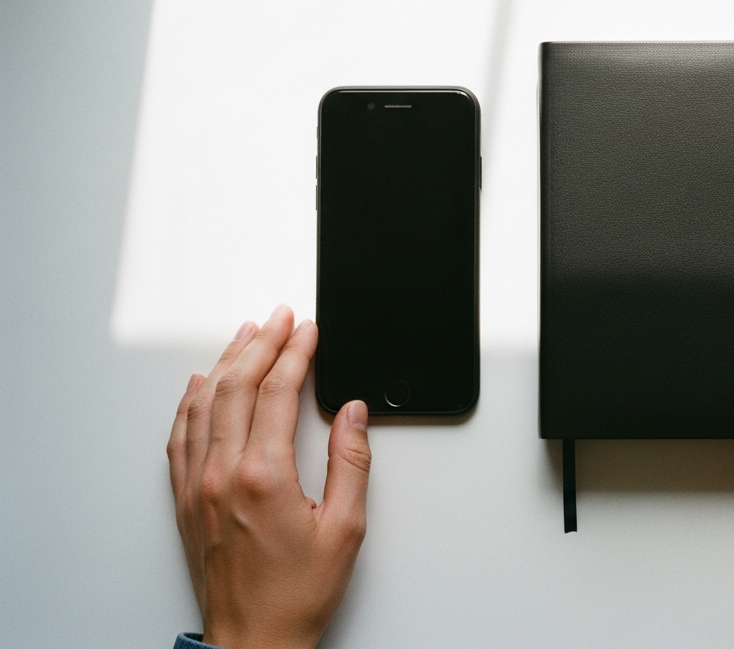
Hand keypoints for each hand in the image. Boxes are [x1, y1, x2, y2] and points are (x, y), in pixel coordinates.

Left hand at [167, 306, 371, 648]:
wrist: (254, 639)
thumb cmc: (296, 594)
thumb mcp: (345, 529)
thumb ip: (351, 464)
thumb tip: (352, 415)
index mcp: (264, 477)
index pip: (278, 393)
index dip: (295, 353)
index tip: (308, 330)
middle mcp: (222, 474)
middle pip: (236, 387)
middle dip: (260, 343)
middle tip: (280, 317)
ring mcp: (197, 485)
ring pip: (204, 404)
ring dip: (226, 362)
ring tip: (245, 334)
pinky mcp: (186, 499)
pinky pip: (180, 435)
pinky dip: (190, 401)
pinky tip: (200, 384)